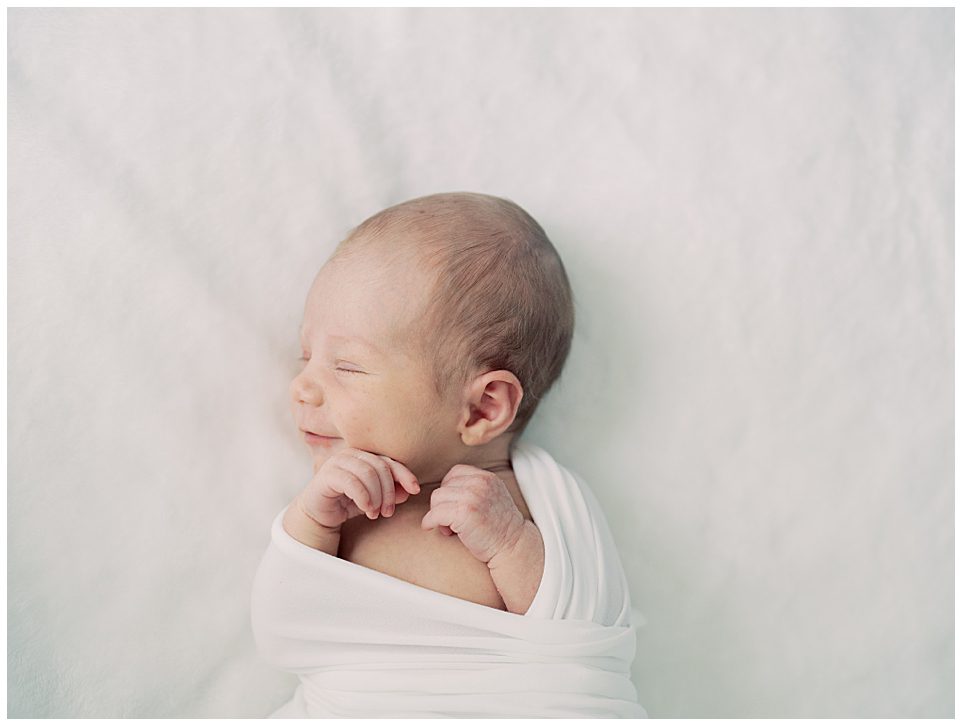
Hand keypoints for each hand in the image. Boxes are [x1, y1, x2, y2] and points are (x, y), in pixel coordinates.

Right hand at [298, 448, 419, 530]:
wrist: (319, 514)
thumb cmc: (348, 502)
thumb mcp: (374, 499)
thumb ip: (391, 493)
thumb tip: (409, 491)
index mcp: (364, 456)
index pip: (389, 461)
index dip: (404, 474)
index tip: (415, 490)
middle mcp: (351, 454)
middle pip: (380, 467)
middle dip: (389, 491)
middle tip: (388, 512)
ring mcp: (338, 462)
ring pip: (368, 473)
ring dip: (376, 496)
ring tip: (375, 513)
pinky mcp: (327, 475)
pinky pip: (352, 482)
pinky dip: (363, 497)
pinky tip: (366, 509)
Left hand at [420, 464, 525, 564]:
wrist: (512, 546)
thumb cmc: (499, 528)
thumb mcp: (492, 497)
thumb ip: (475, 489)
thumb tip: (444, 490)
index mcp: (487, 477)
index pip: (455, 472)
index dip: (448, 489)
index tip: (451, 505)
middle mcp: (480, 483)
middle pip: (444, 486)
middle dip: (442, 504)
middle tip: (449, 521)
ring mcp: (472, 496)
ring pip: (437, 498)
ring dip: (437, 514)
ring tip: (448, 528)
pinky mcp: (464, 513)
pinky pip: (435, 513)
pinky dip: (429, 521)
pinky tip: (432, 528)